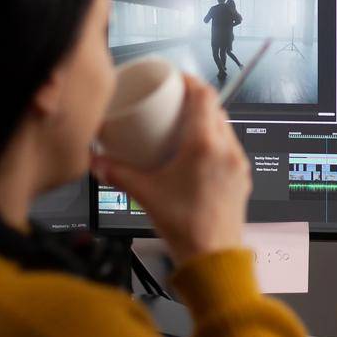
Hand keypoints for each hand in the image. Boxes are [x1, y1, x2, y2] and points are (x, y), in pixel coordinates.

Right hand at [91, 77, 251, 264]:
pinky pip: (230, 148)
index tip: (176, 79)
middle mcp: (227, 149)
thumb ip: (117, 174)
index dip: (190, 81)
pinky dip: (216, 141)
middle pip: (216, 109)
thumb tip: (95, 161)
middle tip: (175, 103)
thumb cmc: (185, 226)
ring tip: (186, 126)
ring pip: (226, 128)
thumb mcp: (145, 194)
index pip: (204, 96)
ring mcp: (237, 164)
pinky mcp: (241, 178)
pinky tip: (199, 153)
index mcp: (205, 145)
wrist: (212, 257)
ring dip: (208, 121)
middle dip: (196, 101)